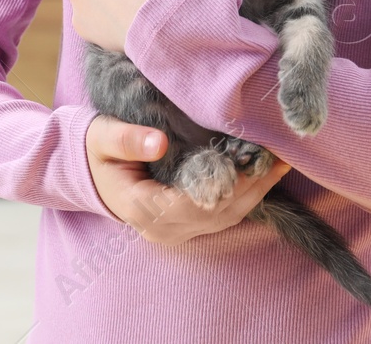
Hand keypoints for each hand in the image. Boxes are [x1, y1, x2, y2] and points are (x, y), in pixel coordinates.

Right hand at [84, 114, 290, 244]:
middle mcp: (163, 229)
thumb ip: (128, 140)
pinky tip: (265, 173)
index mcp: (142, 209)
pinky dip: (247, 195)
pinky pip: (224, 215)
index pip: (195, 203)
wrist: (89, 171)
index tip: (252, 158)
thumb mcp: (104, 138)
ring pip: (227, 217)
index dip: (228, 183)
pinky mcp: (187, 226)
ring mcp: (177, 231)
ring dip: (256, 191)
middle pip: (219, 213)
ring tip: (281, 161)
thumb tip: (157, 142)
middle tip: (280, 155)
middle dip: (252, 186)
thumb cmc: (97, 150)